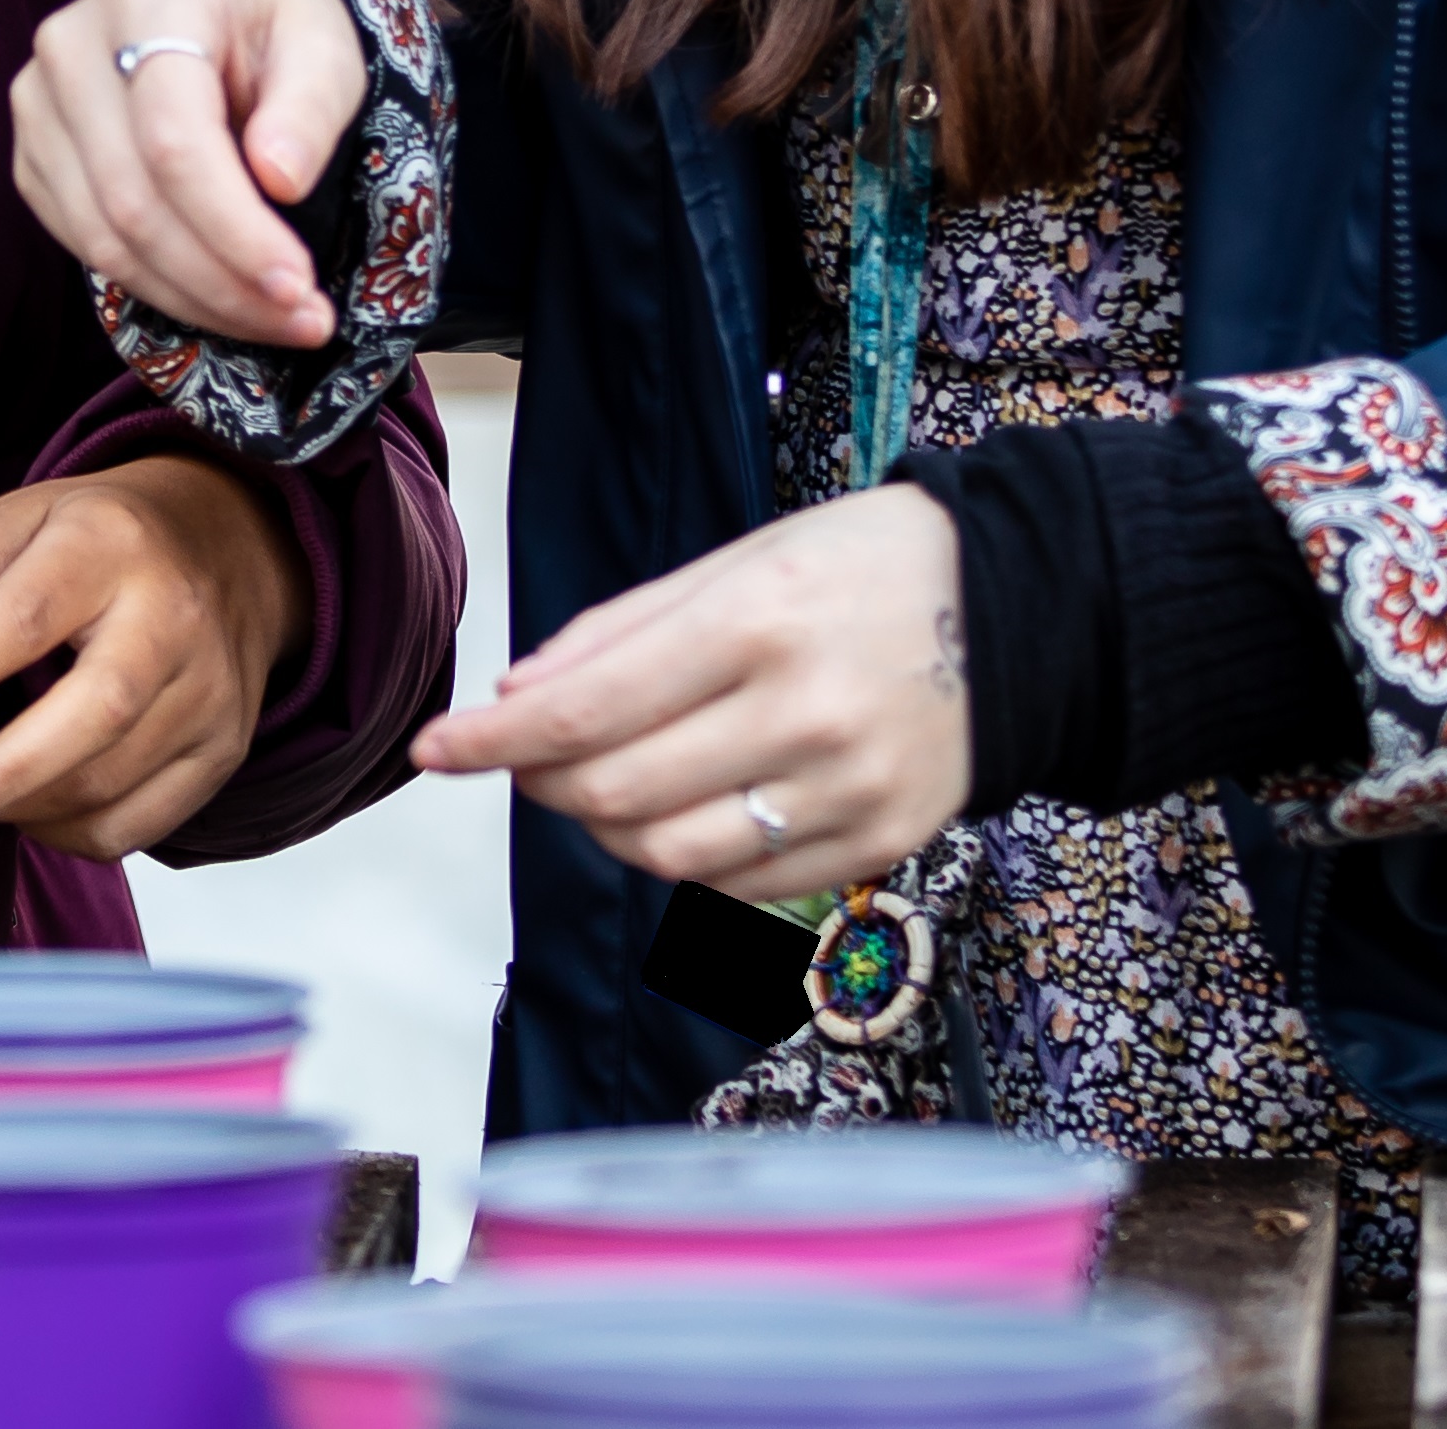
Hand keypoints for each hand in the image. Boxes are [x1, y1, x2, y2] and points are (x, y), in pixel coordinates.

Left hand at [0, 455, 302, 858]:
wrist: (223, 544)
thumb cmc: (93, 538)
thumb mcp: (10, 524)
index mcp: (109, 542)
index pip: (27, 616)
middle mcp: (174, 615)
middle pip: (95, 713)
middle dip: (0, 776)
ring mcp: (210, 689)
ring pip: (110, 783)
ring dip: (18, 807)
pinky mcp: (224, 748)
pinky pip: (135, 825)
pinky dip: (64, 831)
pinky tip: (23, 806)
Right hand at [9, 0, 365, 349]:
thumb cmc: (269, 24)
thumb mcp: (323, 44)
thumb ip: (311, 106)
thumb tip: (280, 180)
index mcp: (148, 4)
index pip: (173, 138)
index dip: (233, 227)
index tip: (298, 285)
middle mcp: (71, 50)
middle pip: (133, 199)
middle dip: (223, 281)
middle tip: (304, 321)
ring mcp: (39, 106)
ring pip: (104, 238)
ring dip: (194, 299)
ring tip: (273, 319)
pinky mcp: (34, 158)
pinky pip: (85, 246)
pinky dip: (158, 288)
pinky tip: (220, 297)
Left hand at [411, 483, 967, 901]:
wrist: (1016, 607)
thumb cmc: (857, 567)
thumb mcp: (736, 562)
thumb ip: (619, 631)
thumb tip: (514, 698)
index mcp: (760, 622)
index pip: (589, 708)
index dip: (493, 741)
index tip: (431, 751)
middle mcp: (806, 714)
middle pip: (619, 793)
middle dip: (542, 783)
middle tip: (521, 757)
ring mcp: (849, 791)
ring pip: (671, 857)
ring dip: (604, 831)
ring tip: (598, 785)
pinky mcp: (879, 845)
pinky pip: (742, 885)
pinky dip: (684, 858)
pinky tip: (681, 810)